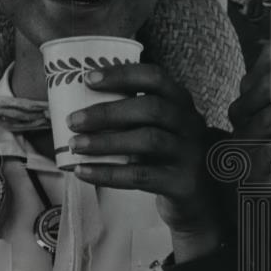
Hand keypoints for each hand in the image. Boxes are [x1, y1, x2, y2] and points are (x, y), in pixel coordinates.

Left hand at [66, 63, 218, 238]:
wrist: (197, 195)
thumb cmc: (165, 153)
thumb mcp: (158, 127)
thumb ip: (131, 115)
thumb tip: (76, 109)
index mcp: (181, 102)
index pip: (155, 77)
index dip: (122, 75)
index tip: (88, 79)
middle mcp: (190, 123)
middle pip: (152, 108)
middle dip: (108, 112)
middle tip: (73, 120)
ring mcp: (190, 153)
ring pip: (148, 140)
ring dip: (106, 141)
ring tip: (75, 145)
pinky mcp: (182, 182)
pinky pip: (141, 175)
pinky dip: (108, 173)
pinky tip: (83, 171)